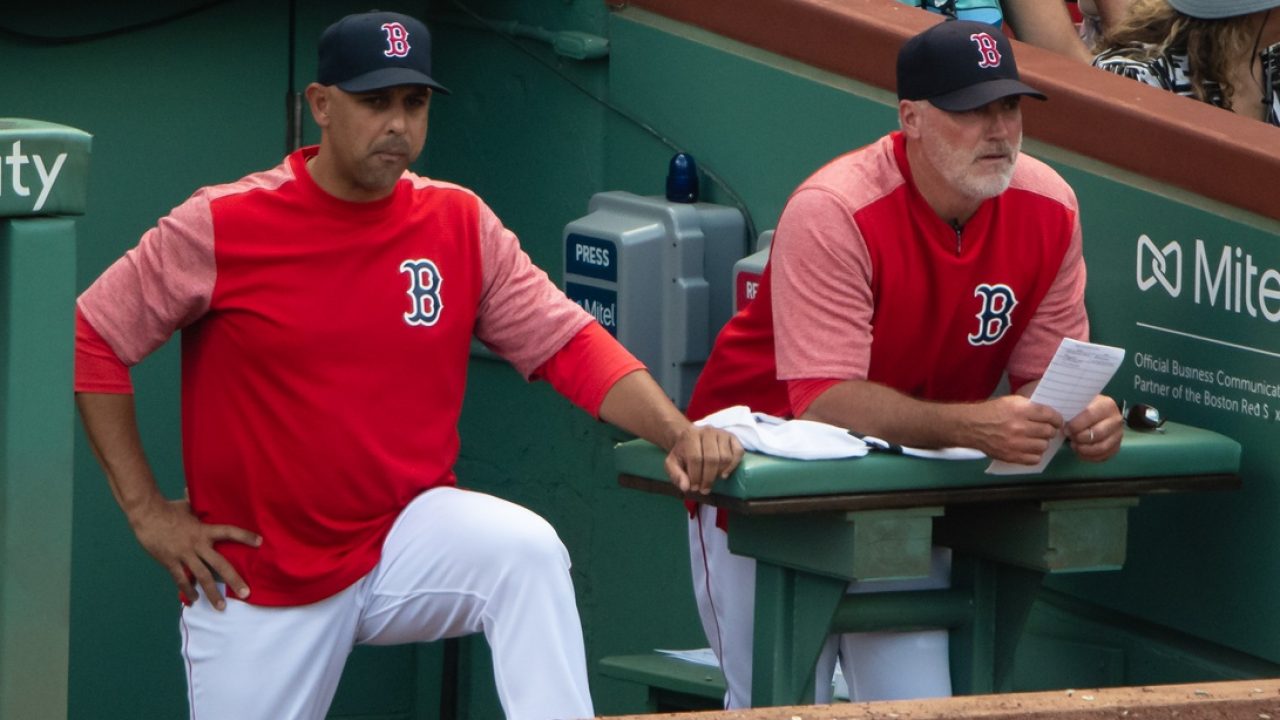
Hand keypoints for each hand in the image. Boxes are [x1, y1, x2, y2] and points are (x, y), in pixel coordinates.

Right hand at [128, 498, 260, 610]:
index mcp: (204, 530)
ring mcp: (184, 555)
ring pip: (202, 578)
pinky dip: (188, 590)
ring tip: (221, 607)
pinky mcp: (170, 563)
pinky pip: (181, 580)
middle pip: (220, 565)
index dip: (245, 536)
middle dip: (234, 579)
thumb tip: (196, 490)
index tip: (260, 542)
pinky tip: (194, 599)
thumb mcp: (187, 506)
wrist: (146, 515)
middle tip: (246, 593)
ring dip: (212, 593)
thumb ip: (196, 504)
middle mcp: (197, 544)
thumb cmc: (167, 509)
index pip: (229, 532)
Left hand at [664, 425, 743, 495]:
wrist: (692, 439)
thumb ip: (675, 475)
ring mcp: (722, 433)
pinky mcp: (733, 437)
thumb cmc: (683, 454)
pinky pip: (738, 452)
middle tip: (704, 489)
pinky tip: (724, 474)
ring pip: (725, 457)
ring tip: (712, 480)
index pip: (695, 458)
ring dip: (719, 473)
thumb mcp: (672, 464)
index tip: (694, 488)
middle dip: (708, 478)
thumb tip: (685, 487)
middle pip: (712, 458)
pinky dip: (733, 465)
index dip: (696, 476)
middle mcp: (707, 431)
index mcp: (690, 435)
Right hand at [966, 395, 1063, 464]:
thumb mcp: (1011, 401)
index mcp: (1020, 410)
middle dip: (1049, 430)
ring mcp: (1016, 444)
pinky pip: (1034, 459)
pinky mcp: (1012, 456)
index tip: (1056, 421)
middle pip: (1048, 432)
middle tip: (1045, 430)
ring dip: (1042, 442)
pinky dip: (1034, 454)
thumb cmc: (991, 412)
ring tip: (1035, 439)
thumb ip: (1030, 407)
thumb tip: (1049, 416)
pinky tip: (1029, 449)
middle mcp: (1019, 427)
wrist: (971, 426)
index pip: (1049, 415)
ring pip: (1044, 446)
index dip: (1057, 419)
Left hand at [1066, 394, 1123, 461]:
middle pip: (1097, 434)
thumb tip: (1061, 422)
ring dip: (1084, 449)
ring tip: (1074, 445)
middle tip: (1070, 437)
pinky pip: (1104, 456)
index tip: (1066, 429)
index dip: (1075, 425)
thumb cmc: (1085, 408)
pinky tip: (1080, 452)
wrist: (1098, 413)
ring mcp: (1118, 434)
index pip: (1090, 415)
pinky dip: (1090, 457)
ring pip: (1101, 447)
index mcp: (1106, 405)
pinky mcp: (1116, 446)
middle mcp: (1116, 419)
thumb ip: (1073, 410)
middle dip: (1080, 438)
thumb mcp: (1080, 403)